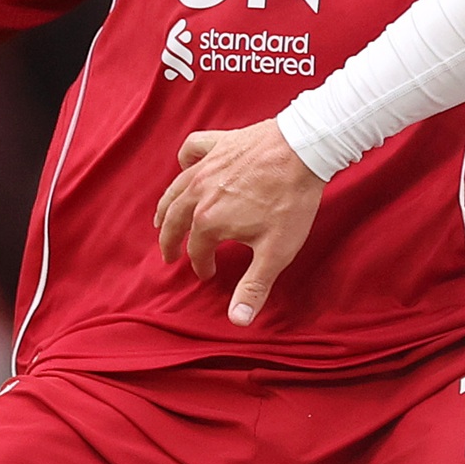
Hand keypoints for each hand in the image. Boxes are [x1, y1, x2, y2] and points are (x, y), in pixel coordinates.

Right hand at [155, 120, 324, 324]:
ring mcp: (207, 165)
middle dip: (170, 241)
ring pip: (175, 189)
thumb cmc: (291, 201)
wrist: (304, 149)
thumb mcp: (275, 252)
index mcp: (209, 220)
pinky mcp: (219, 143)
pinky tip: (186, 167)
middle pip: (174, 221)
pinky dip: (186, 159)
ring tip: (161, 219)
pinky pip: (192, 150)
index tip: (208, 274)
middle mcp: (199, 192)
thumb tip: (237, 320)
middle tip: (169, 254)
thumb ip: (254, 286)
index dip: (201, 265)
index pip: (197, 251)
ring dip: (166, 207)